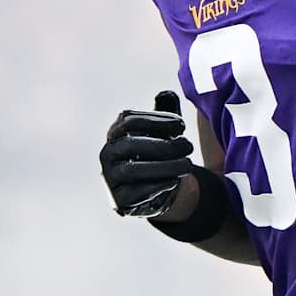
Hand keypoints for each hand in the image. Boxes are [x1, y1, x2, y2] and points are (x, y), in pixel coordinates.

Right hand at [99, 91, 192, 218]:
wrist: (156, 191)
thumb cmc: (159, 154)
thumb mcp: (164, 131)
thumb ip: (166, 111)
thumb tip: (166, 94)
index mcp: (115, 133)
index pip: (128, 120)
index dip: (156, 120)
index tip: (182, 124)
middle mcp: (107, 154)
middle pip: (130, 144)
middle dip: (163, 145)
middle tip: (188, 146)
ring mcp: (110, 179)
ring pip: (133, 169)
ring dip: (164, 166)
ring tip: (188, 165)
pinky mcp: (119, 201)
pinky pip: (136, 193)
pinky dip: (157, 186)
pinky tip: (175, 181)